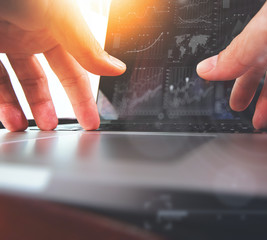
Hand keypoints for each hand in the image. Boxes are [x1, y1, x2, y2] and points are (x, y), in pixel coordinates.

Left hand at [0, 0, 125, 131]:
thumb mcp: (56, 14)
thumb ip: (85, 45)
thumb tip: (116, 69)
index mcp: (55, 28)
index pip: (74, 71)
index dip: (83, 98)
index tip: (90, 123)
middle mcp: (29, 35)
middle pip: (41, 81)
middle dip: (47, 107)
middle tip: (51, 129)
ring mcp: (3, 40)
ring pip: (11, 82)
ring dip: (17, 107)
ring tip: (20, 127)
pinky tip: (4, 115)